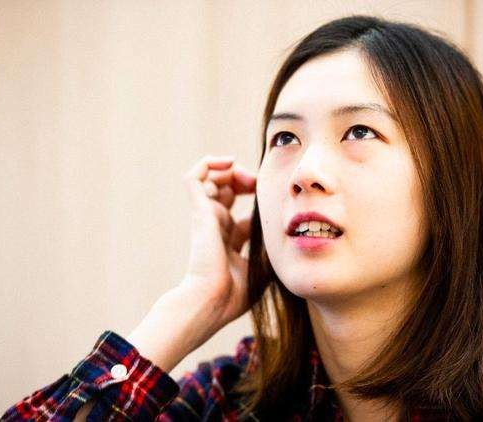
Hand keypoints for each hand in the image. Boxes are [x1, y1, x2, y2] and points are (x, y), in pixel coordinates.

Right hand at [172, 154, 256, 330]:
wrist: (212, 301)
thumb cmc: (236, 293)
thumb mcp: (263, 266)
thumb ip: (271, 247)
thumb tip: (288, 230)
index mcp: (229, 240)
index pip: (240, 210)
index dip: (255, 198)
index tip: (271, 196)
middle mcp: (216, 226)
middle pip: (226, 191)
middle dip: (242, 179)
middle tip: (256, 182)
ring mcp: (206, 217)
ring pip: (210, 180)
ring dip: (228, 170)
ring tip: (245, 175)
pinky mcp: (199, 210)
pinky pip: (194, 177)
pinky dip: (208, 164)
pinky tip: (229, 164)